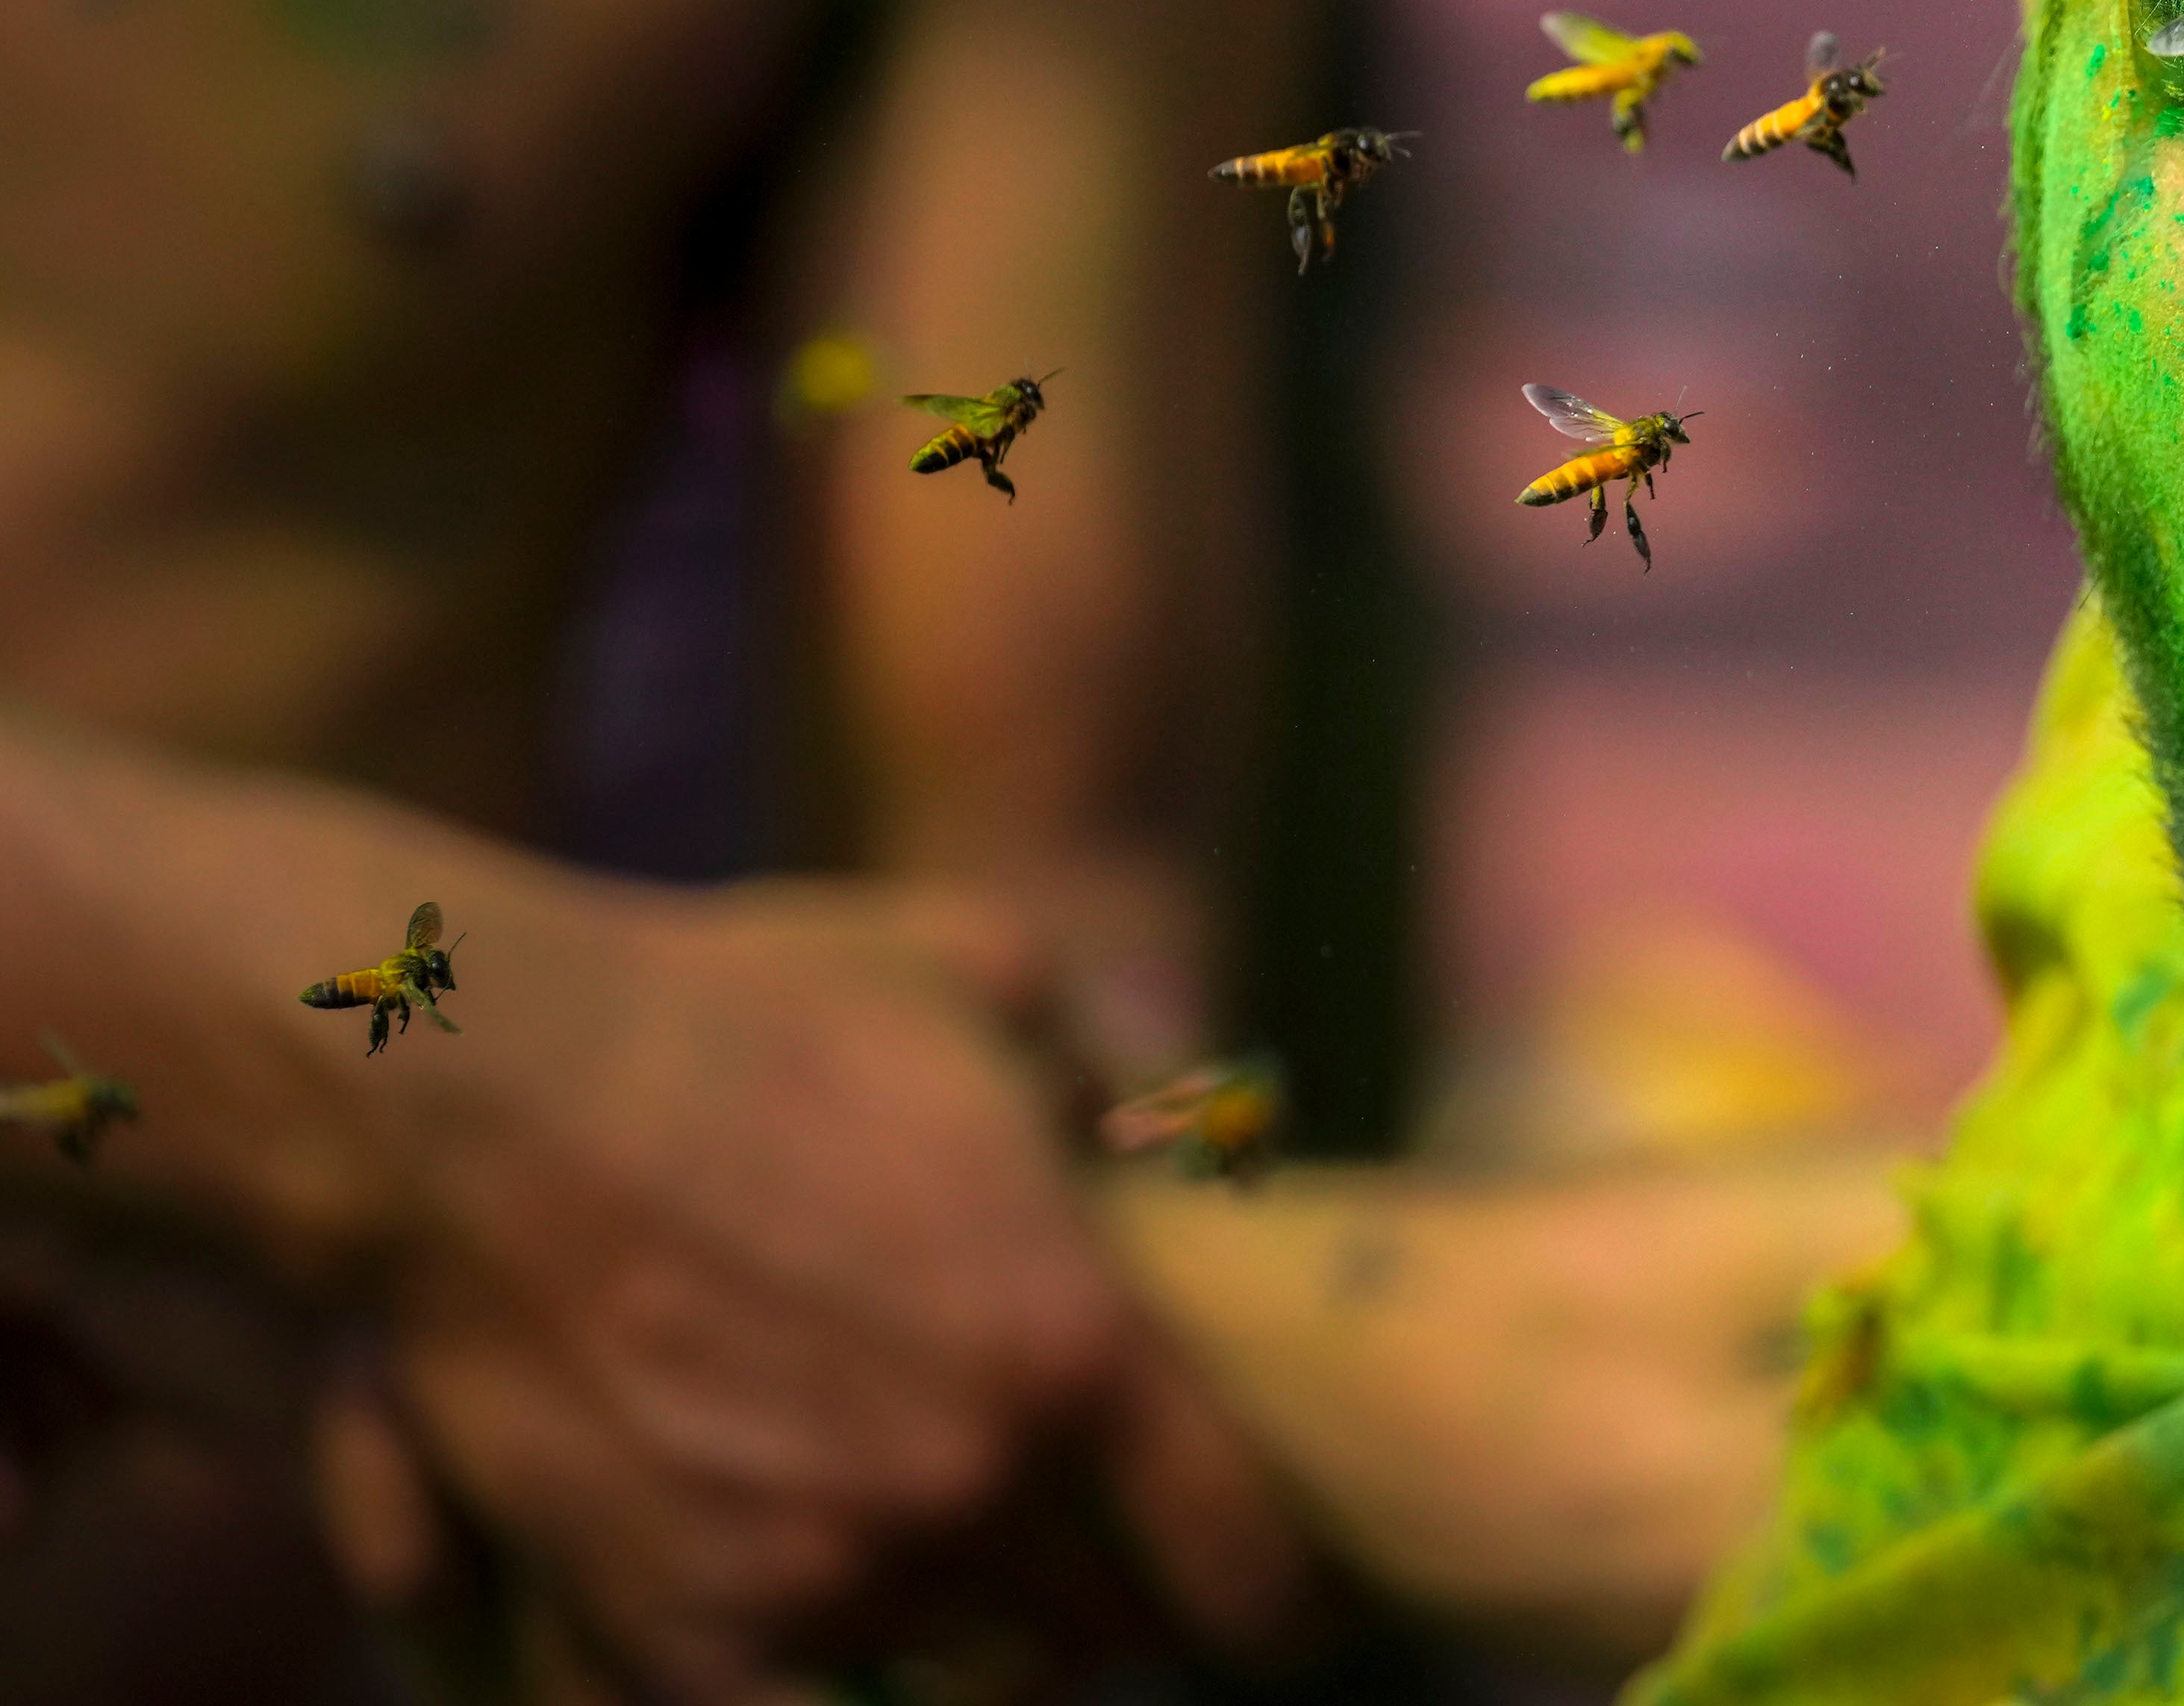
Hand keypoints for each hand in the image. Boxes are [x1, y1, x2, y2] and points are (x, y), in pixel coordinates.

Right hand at [327, 873, 1303, 1694]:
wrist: (479, 1099)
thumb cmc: (745, 1015)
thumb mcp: (982, 977)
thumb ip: (1111, 1063)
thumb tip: (1183, 1117)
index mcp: (1075, 1348)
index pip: (1242, 1557)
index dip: (1275, 1596)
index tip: (1278, 1606)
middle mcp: (967, 1484)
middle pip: (1100, 1633)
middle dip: (1111, 1604)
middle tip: (1098, 1566)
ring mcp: (819, 1570)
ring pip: (961, 1683)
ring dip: (976, 1644)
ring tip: (963, 1585)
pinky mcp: (673, 1623)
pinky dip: (824, 1703)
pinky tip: (839, 1652)